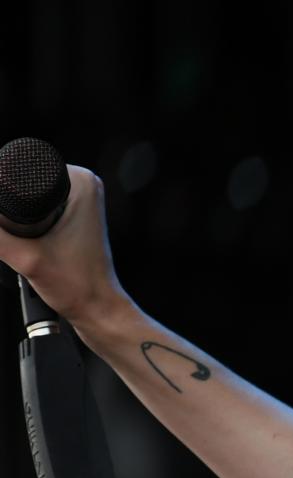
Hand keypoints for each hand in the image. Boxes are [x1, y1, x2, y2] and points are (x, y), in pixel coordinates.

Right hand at [0, 165, 129, 326]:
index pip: (19, 167)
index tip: (11, 231)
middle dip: (5, 206)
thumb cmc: (78, 286)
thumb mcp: (25, 257)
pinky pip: (34, 208)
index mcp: (81, 183)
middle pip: (18, 180)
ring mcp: (78, 200)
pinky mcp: (71, 216)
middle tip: (20, 240)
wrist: (98, 310)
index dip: (0, 189)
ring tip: (25, 244)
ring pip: (24, 196)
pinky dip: (19, 221)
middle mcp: (83, 185)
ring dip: (9, 214)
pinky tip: (22, 241)